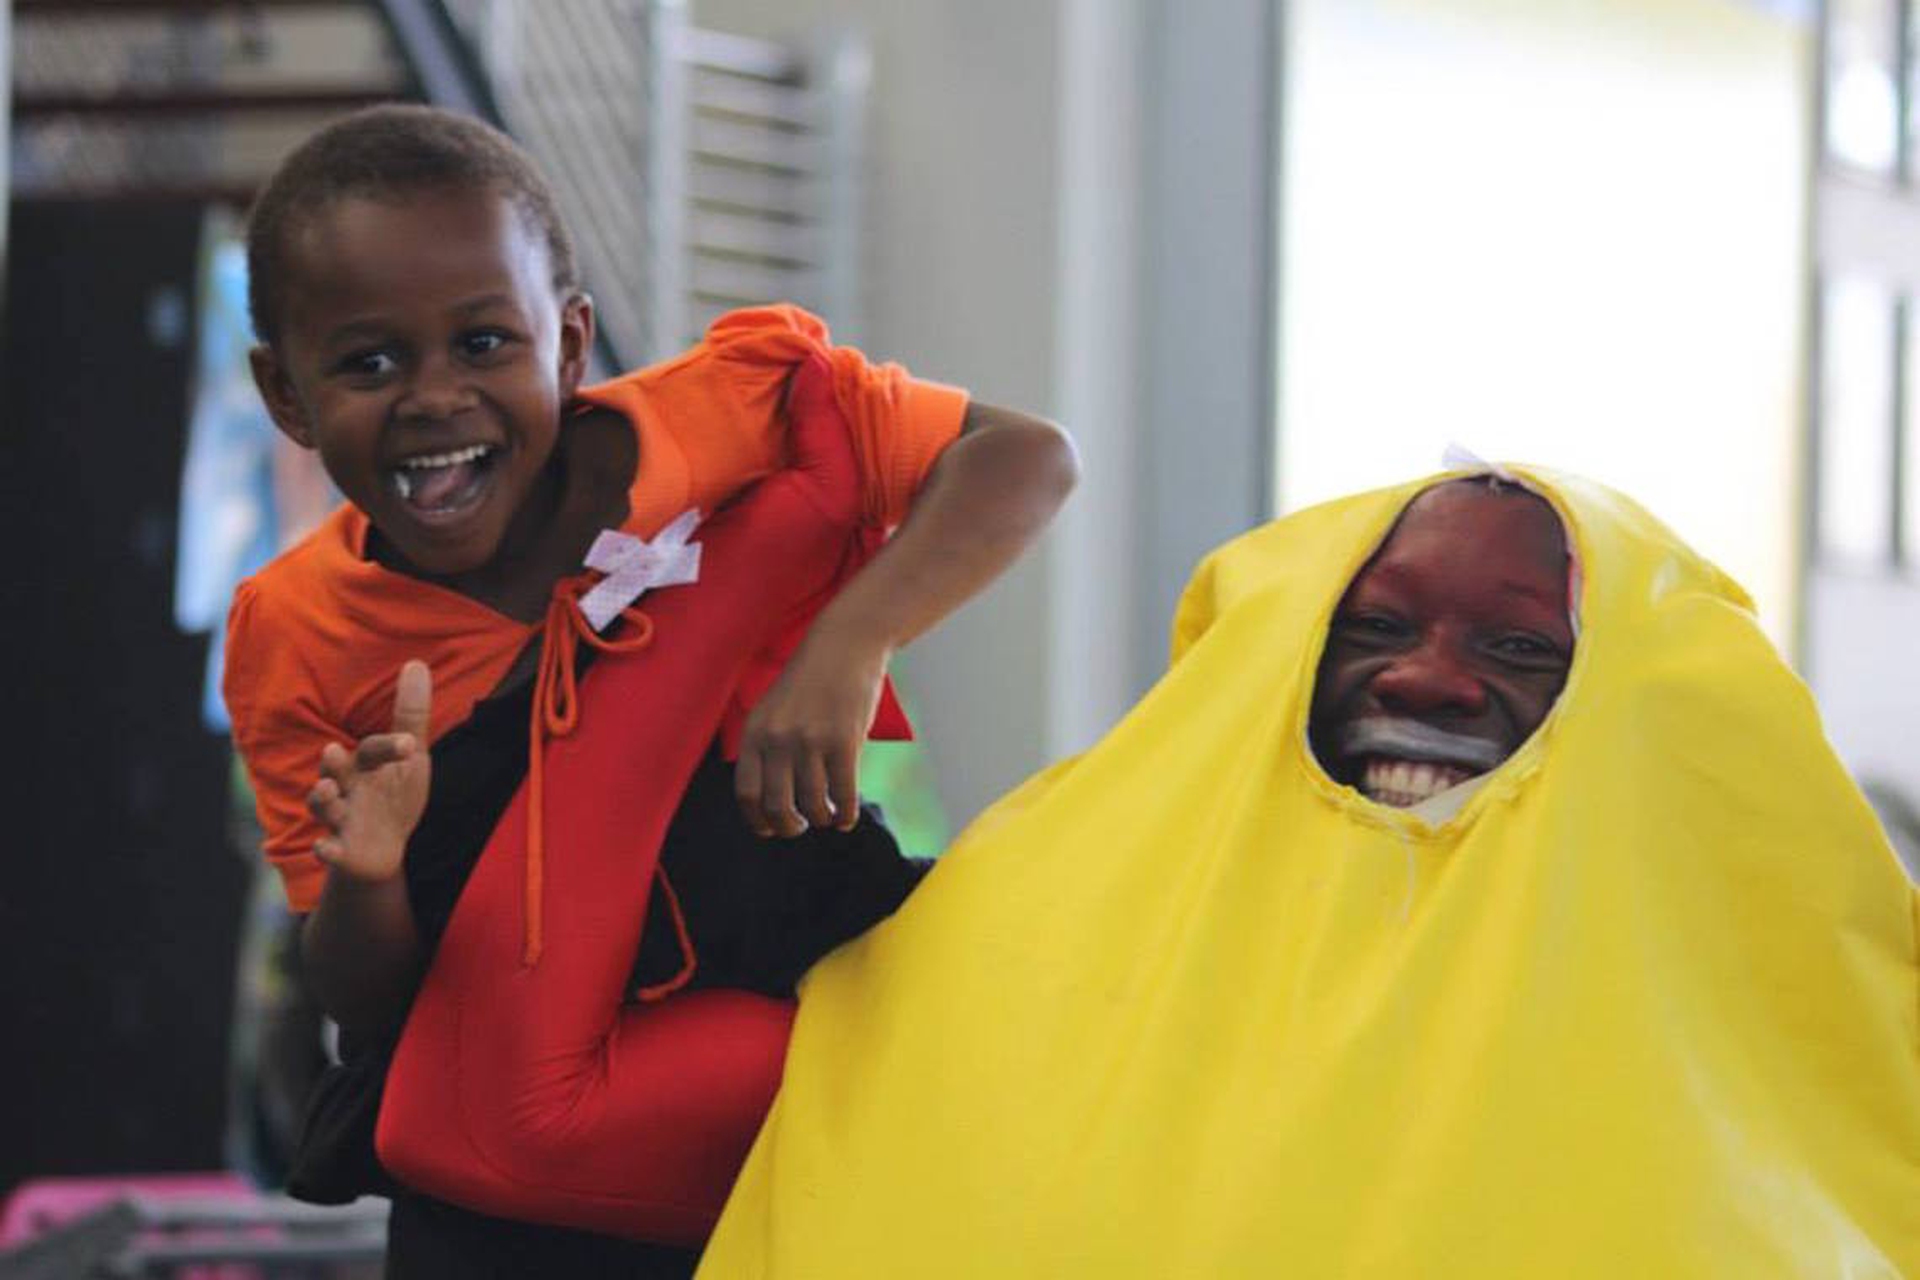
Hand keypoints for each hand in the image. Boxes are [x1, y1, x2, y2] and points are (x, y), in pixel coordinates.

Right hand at [307, 659, 433, 882]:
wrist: (382, 850)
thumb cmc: (393, 794)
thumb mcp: (410, 757)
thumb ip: (411, 716)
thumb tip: (417, 663)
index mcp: (365, 765)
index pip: (373, 750)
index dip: (389, 746)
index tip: (408, 744)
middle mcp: (346, 788)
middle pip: (336, 772)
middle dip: (335, 764)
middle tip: (332, 750)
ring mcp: (341, 819)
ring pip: (324, 807)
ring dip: (322, 800)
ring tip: (325, 789)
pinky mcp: (340, 851)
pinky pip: (328, 851)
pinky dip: (325, 850)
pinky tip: (324, 848)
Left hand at [735, 631, 888, 836]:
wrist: (844, 645)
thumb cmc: (810, 682)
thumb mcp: (773, 709)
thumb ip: (766, 747)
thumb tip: (771, 803)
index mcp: (755, 731)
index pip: (746, 793)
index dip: (758, 820)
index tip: (770, 828)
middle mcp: (778, 738)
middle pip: (776, 806)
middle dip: (789, 827)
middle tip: (800, 827)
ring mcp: (811, 740)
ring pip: (812, 804)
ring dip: (821, 819)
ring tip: (827, 816)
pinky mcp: (844, 741)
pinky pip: (843, 795)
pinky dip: (845, 815)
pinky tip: (846, 816)